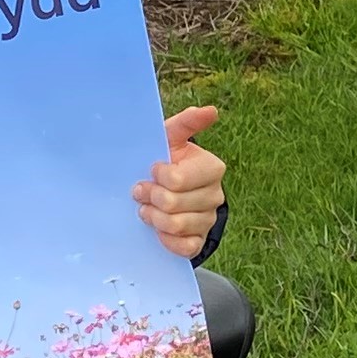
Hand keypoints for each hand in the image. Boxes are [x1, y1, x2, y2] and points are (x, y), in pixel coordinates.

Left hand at [137, 104, 226, 254]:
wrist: (165, 189)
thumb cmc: (166, 159)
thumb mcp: (171, 138)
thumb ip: (186, 123)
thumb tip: (211, 110)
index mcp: (212, 168)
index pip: (177, 180)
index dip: (157, 177)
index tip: (151, 170)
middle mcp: (215, 195)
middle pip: (173, 204)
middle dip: (150, 198)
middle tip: (141, 191)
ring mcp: (208, 219)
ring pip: (177, 226)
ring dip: (153, 217)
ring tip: (146, 208)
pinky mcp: (200, 240)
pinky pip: (185, 247)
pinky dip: (166, 239)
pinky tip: (158, 228)